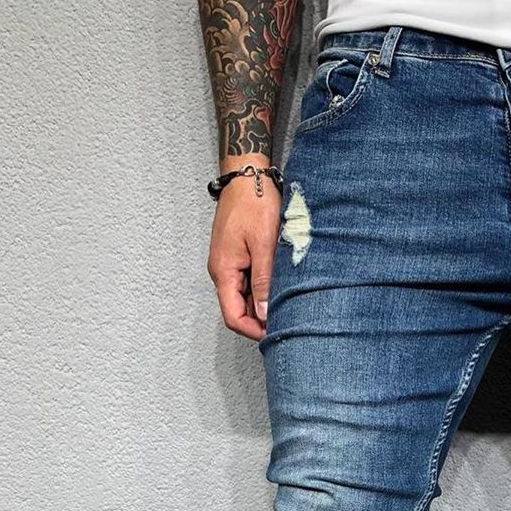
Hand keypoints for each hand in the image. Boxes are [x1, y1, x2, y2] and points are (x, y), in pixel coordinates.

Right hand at [207, 163, 281, 340]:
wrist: (246, 176)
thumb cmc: (254, 204)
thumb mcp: (263, 245)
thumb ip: (263, 282)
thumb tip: (264, 315)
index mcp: (224, 271)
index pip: (233, 317)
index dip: (253, 331)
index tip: (276, 334)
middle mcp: (223, 271)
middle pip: (238, 310)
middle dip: (260, 320)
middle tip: (288, 322)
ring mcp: (229, 264)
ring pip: (245, 298)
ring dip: (263, 305)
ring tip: (287, 305)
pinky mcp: (237, 257)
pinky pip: (248, 282)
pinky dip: (263, 290)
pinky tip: (280, 287)